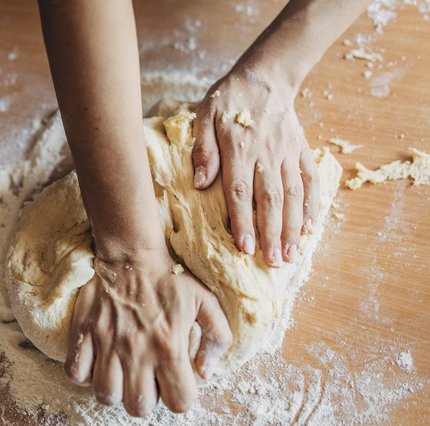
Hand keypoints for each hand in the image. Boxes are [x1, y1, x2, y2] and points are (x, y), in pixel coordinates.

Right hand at [65, 249, 231, 416]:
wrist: (132, 253)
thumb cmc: (170, 278)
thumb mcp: (206, 303)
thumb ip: (217, 338)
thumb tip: (205, 372)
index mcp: (170, 347)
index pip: (179, 402)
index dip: (180, 397)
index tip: (175, 382)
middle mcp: (137, 351)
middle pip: (139, 407)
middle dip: (146, 398)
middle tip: (146, 379)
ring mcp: (107, 343)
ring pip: (106, 396)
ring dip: (115, 391)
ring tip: (121, 375)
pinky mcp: (84, 333)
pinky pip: (76, 373)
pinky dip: (85, 374)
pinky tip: (98, 362)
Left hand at [192, 69, 319, 266]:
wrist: (265, 76)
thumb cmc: (228, 99)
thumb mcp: (204, 116)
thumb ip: (203, 150)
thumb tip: (198, 183)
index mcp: (239, 148)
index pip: (240, 191)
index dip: (243, 221)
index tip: (245, 247)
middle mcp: (266, 154)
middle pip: (271, 199)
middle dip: (272, 233)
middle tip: (273, 262)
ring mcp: (287, 153)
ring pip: (294, 195)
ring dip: (293, 227)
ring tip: (291, 254)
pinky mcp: (301, 150)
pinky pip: (311, 180)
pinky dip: (313, 205)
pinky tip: (310, 228)